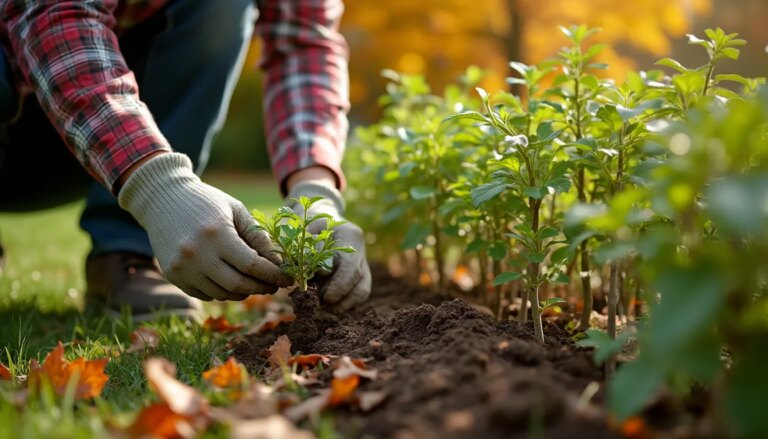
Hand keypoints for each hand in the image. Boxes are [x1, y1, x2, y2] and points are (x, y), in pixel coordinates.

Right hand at [118, 153, 292, 300]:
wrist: (163, 199)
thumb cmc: (207, 202)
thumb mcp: (236, 210)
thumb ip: (258, 236)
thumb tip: (278, 264)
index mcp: (217, 234)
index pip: (252, 265)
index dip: (273, 275)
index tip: (287, 278)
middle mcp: (197, 254)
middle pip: (239, 285)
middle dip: (261, 287)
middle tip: (274, 285)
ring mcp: (183, 268)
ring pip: (223, 294)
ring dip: (244, 292)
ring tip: (254, 283)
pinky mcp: (174, 276)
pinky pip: (206, 294)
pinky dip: (223, 292)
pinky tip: (232, 280)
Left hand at [286, 181, 370, 310]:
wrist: (319, 220)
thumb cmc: (307, 223)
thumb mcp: (302, 231)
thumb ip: (304, 249)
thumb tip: (305, 270)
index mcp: (350, 236)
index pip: (351, 268)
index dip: (339, 286)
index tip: (325, 298)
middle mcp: (361, 250)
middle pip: (359, 284)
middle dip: (338, 298)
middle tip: (318, 302)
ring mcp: (364, 263)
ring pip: (361, 292)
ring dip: (342, 304)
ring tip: (322, 304)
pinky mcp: (361, 274)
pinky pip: (358, 295)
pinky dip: (343, 303)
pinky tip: (328, 303)